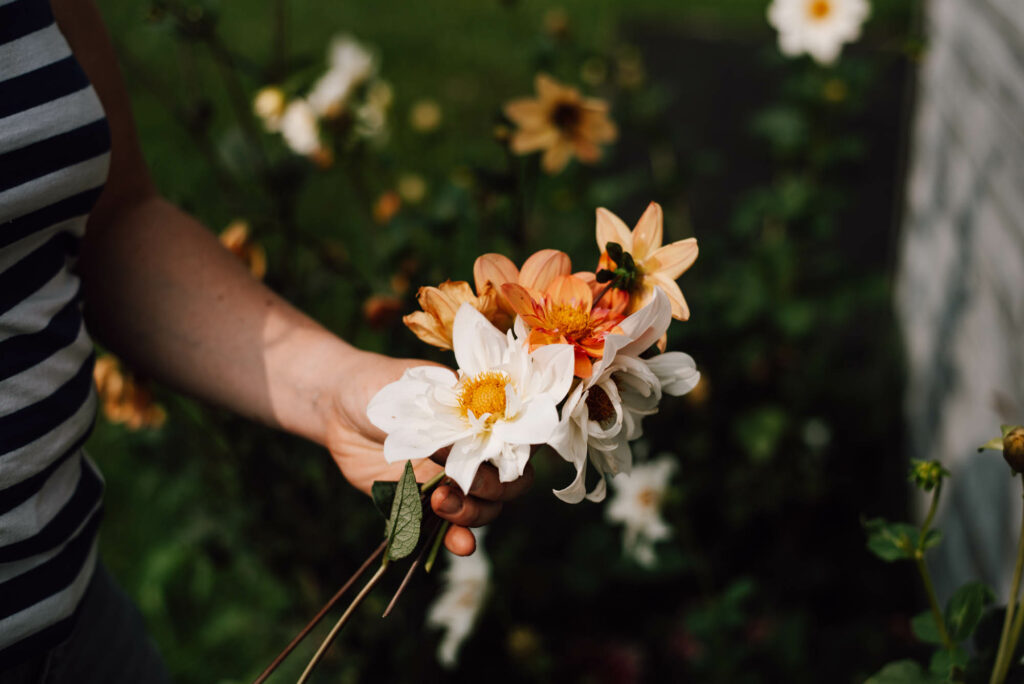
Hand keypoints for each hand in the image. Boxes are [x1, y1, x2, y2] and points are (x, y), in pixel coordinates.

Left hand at [323, 350, 532, 554]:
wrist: (340, 410)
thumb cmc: (382, 387)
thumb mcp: (414, 394)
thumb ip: (444, 421)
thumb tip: (468, 445)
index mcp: (483, 417)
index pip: (520, 438)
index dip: (522, 451)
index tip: (500, 457)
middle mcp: (476, 452)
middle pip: (511, 481)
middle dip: (494, 488)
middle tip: (462, 483)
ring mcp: (455, 480)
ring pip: (487, 508)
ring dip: (473, 513)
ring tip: (439, 504)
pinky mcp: (428, 504)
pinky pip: (451, 528)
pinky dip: (459, 539)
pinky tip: (459, 545)